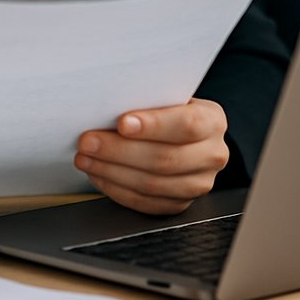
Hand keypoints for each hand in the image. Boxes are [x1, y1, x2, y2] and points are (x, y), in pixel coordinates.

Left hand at [74, 98, 229, 215]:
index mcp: (212, 121)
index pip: (187, 124)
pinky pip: (146, 203)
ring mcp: (198, 184)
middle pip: (165, 158)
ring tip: (86, 158)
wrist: (180, 133)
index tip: (122, 123)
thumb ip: (147, 99)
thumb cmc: (167, 110)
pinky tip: (98, 174)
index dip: (154, 125)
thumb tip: (106, 103)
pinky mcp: (180, 204)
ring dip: (112, 172)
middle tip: (88, 142)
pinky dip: (116, 189)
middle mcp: (212, 155)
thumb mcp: (166, 96)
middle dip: (120, 151)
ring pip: (153, 184)